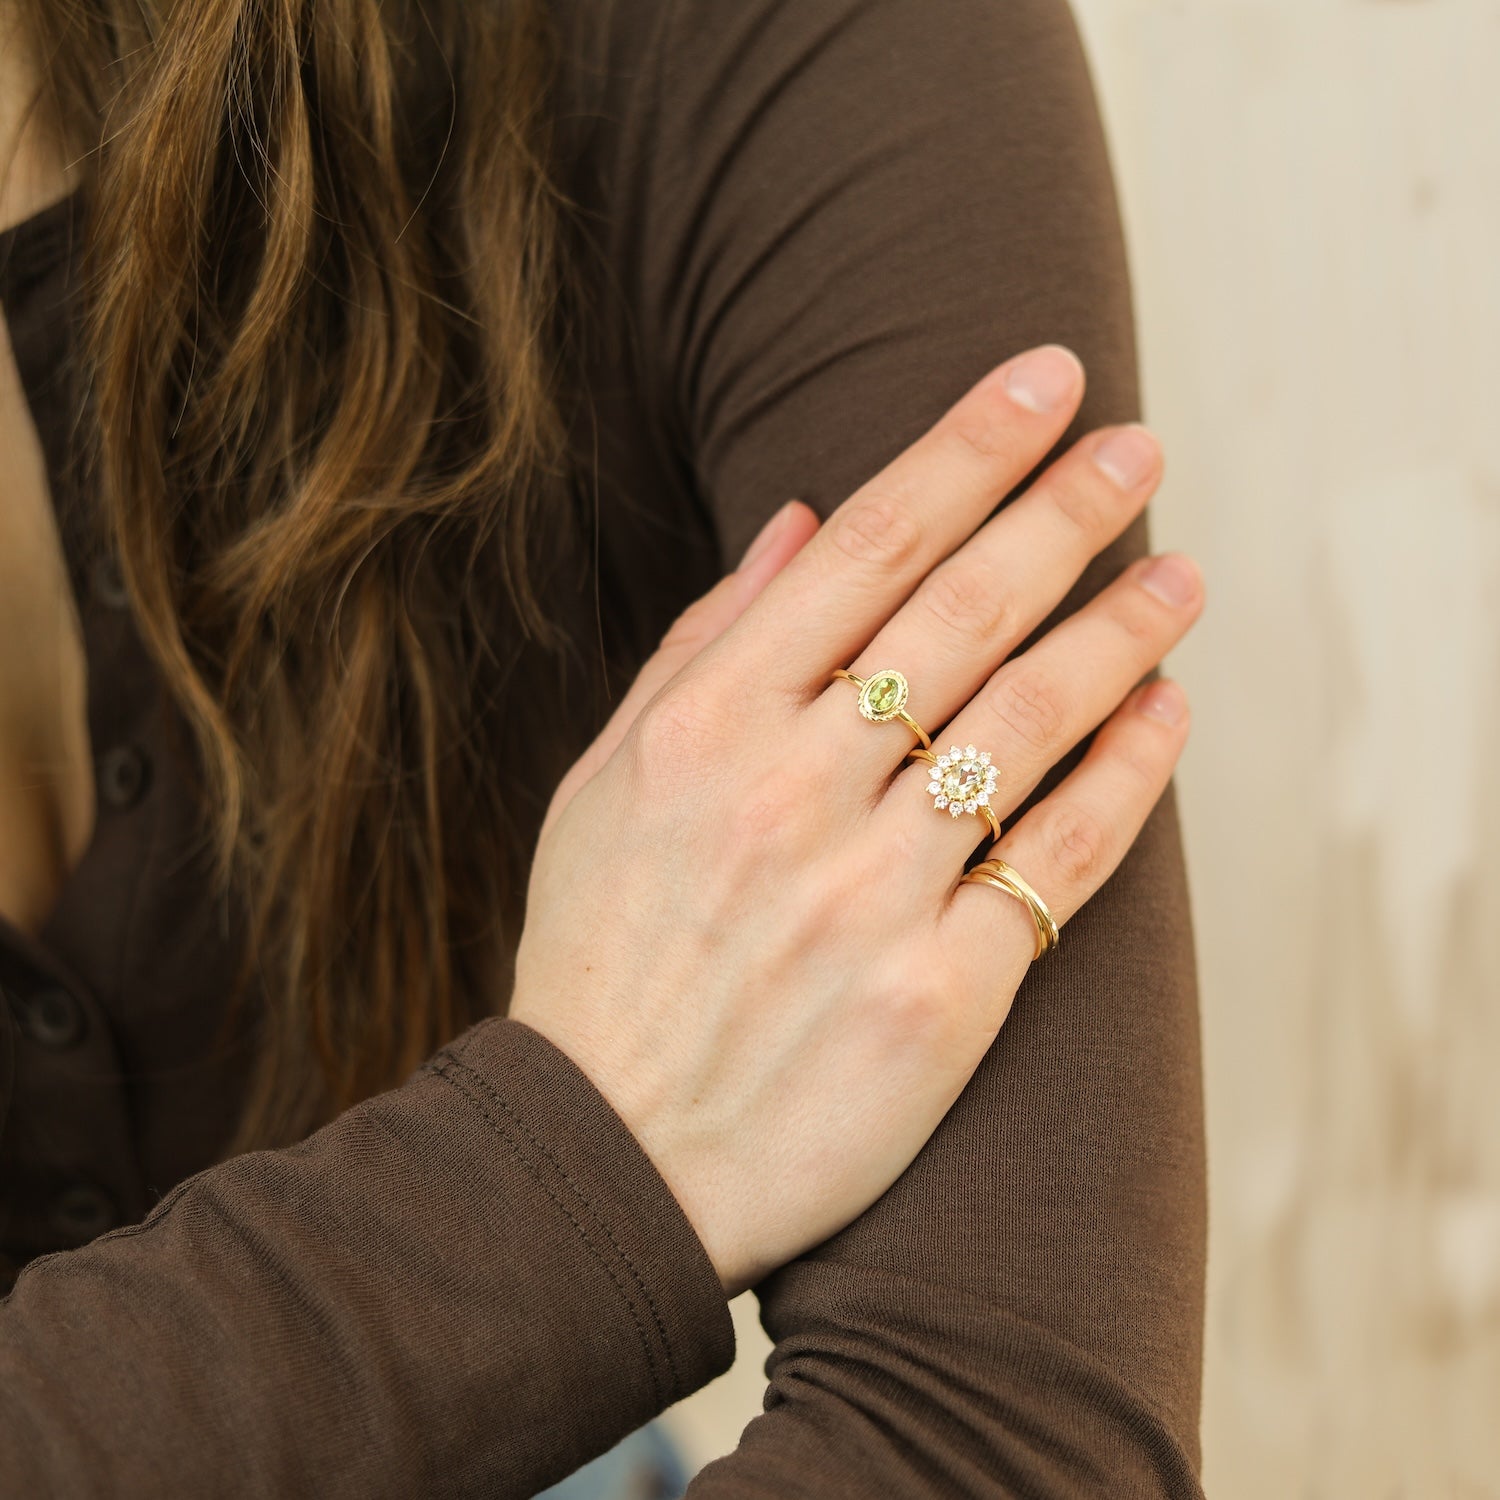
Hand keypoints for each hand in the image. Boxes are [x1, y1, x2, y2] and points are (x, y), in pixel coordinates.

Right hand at [509, 344, 1202, 1297]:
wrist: (607, 1155)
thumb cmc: (600, 958)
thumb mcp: (603, 785)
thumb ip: (701, 647)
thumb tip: (795, 520)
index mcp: (709, 727)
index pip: (868, 546)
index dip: (967, 449)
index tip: (1045, 382)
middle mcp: (795, 792)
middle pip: (966, 610)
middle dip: (1064, 509)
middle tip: (1139, 445)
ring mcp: (873, 895)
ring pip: (1030, 721)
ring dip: (1118, 631)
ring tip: (1179, 573)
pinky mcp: (942, 996)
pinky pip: (1058, 859)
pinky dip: (1126, 776)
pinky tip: (1167, 715)